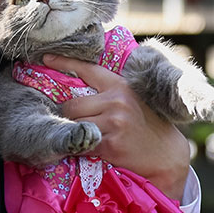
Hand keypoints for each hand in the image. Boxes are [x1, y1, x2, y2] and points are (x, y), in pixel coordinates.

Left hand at [42, 54, 190, 200]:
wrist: (167, 155)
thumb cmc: (146, 125)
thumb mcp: (131, 99)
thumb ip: (108, 92)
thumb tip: (74, 84)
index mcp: (120, 86)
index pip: (87, 69)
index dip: (64, 62)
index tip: (46, 57)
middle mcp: (116, 101)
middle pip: (71, 104)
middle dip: (68, 114)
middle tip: (72, 121)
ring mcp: (114, 123)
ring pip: (74, 124)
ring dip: (73, 131)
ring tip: (82, 135)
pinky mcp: (111, 144)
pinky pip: (81, 143)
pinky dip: (79, 146)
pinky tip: (86, 148)